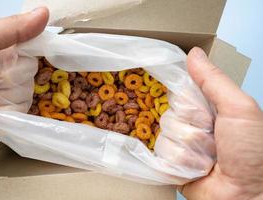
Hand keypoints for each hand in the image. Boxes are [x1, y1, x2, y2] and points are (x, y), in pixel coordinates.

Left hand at [0, 7, 48, 144]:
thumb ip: (12, 28)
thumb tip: (44, 12)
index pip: (30, 46)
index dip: (33, 48)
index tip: (35, 50)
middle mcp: (3, 70)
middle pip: (31, 69)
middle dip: (11, 74)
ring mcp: (5, 93)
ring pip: (27, 90)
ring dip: (3, 93)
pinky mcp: (7, 114)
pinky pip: (22, 108)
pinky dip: (6, 109)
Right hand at [180, 47, 262, 199]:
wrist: (246, 195)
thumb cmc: (251, 151)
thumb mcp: (238, 108)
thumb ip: (213, 80)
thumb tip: (193, 53)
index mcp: (207, 108)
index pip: (179, 92)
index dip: (187, 101)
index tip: (201, 113)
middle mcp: (191, 124)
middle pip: (169, 113)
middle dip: (191, 127)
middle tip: (212, 138)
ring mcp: (180, 144)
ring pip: (165, 134)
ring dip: (189, 148)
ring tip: (208, 158)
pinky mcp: (171, 164)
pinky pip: (162, 154)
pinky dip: (180, 163)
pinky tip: (196, 169)